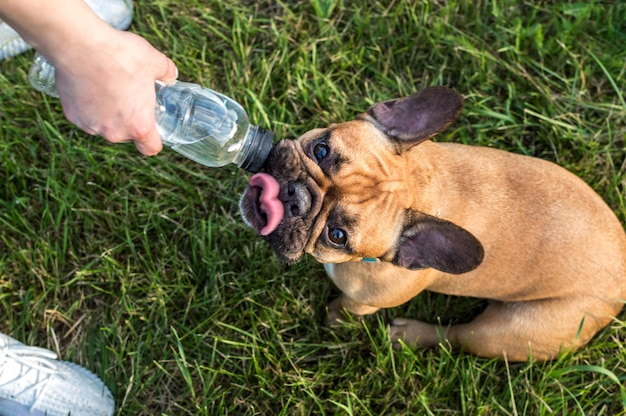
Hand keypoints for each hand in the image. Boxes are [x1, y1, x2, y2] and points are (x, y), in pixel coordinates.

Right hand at [53, 27, 177, 154]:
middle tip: (130, 97)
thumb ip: (166, 72)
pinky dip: (88, 105)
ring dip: (108, 113)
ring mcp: (91, 125)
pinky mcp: (72, 115)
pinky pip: (85, 115)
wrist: (81, 46)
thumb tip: (170, 74)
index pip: (150, 148)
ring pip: (104, 125)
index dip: (153, 140)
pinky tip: (90, 85)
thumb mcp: (154, 61)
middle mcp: (114, 132)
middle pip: (126, 135)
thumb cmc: (121, 56)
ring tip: (108, 87)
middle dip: (130, 119)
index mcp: (139, 126)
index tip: (153, 130)